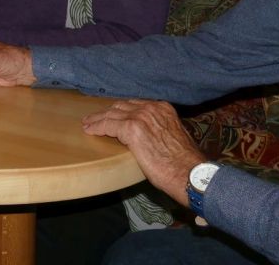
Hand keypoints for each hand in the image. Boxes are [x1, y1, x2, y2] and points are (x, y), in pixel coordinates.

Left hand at [80, 99, 204, 204]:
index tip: (113, 115)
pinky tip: (90, 130)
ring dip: (98, 119)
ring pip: (112, 114)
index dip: (121, 110)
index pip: (135, 105)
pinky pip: (108, 125)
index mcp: (163, 109)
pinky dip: (97, 127)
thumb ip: (161, 130)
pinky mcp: (131, 128)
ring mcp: (141, 116)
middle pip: (121, 106)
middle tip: (95, 118)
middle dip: (108, 112)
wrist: (190, 173)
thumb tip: (151, 137)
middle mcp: (152, 108)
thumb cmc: (185, 163)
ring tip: (88, 124)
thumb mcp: (174, 137)